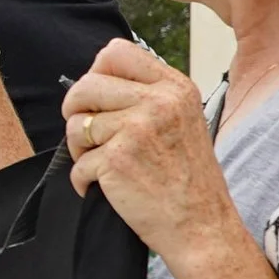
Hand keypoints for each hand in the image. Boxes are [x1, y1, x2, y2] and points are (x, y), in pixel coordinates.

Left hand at [64, 39, 238, 266]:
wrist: (202, 227)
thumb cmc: (187, 179)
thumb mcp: (182, 120)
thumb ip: (148, 96)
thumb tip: (97, 78)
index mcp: (175, 88)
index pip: (116, 51)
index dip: (96, 74)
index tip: (97, 99)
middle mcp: (158, 102)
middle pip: (85, 84)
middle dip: (77, 111)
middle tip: (89, 136)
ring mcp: (136, 129)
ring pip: (75, 125)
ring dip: (81, 150)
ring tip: (105, 164)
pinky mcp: (116, 159)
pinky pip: (76, 163)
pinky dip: (84, 180)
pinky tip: (108, 188)